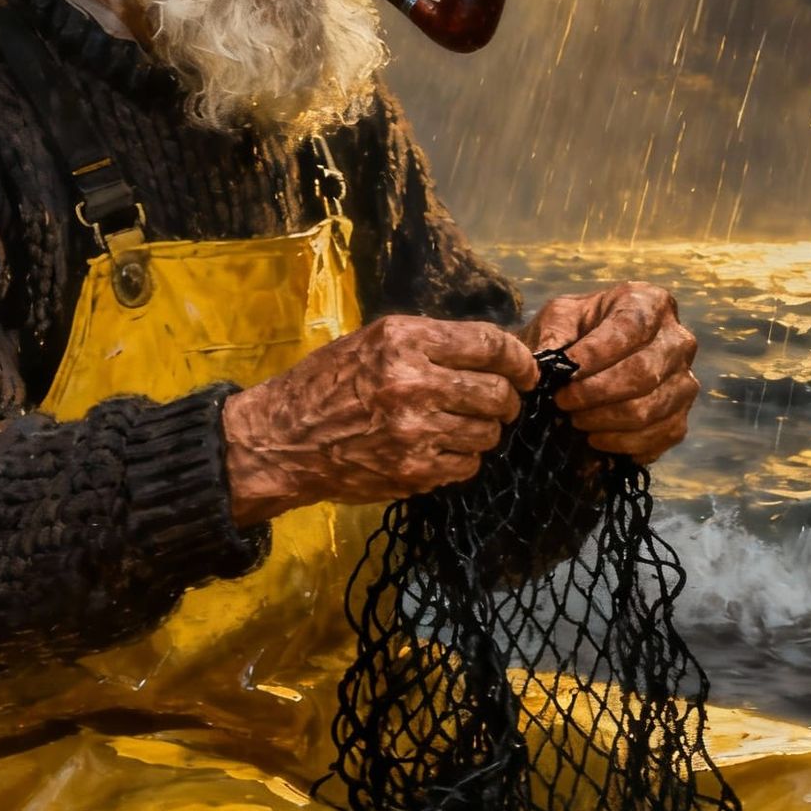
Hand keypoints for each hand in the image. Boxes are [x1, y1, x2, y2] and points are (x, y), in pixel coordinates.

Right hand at [222, 314, 539, 523]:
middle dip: (507, 400)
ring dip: (483, 431)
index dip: (520, 360)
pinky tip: (440, 450)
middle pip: (498, 392)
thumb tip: (492, 352)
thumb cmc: (329, 383)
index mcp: (407, 340)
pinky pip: (467, 465)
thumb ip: (431, 342)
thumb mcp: (373, 340)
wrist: (283, 438)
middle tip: (498, 404)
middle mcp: (415, 382)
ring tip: (459, 427)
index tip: (527, 371)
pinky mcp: (414, 470)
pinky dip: (463, 459)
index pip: (490, 344)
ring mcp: (416, 430)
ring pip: (487, 432)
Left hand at [522, 281, 698, 462]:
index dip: (595, 354)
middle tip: (562, 401)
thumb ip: (554, 332)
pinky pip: (658, 437)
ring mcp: (685, 382)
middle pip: (643, 373)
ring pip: (649, 409)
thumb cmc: (576, 332)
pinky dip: (622, 443)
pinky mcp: (681, 418)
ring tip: (575, 419)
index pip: (630, 328)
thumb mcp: (560, 317)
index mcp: (651, 303)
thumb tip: (552, 362)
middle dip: (595, 393)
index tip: (564, 372)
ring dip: (604, 420)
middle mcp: (678, 340)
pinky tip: (595, 438)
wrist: (591, 361)